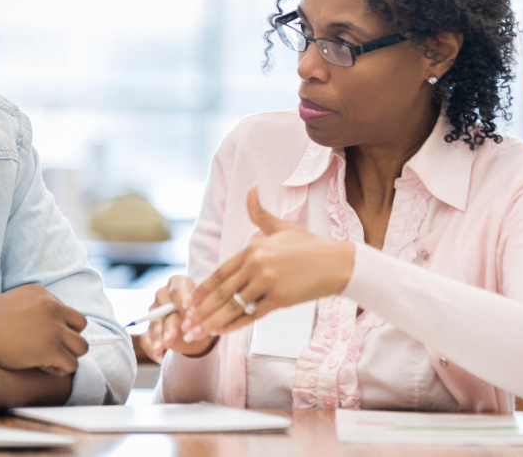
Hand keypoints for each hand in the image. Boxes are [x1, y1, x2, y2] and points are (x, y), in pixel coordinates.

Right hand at [0, 284, 88, 374]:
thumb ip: (4, 300)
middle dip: (68, 339)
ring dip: (67, 356)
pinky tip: (41, 368)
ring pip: (81, 347)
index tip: (42, 338)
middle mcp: (52, 307)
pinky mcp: (51, 348)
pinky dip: (59, 370)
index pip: (66, 312)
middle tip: (50, 350)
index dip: (57, 327)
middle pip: (80, 325)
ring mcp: (54, 328)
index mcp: (40, 293)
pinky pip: (71, 365)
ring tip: (47, 362)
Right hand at [138, 276, 213, 362]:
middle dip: (168, 324)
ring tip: (161, 348)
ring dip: (157, 337)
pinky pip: (146, 337)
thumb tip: (196, 319)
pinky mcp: (150, 328)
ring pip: (154, 323)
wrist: (199, 329)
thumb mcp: (208, 311)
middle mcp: (164, 295)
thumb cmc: (205, 313)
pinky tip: (158, 357)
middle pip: (163, 307)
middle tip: (171, 337)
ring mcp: (155, 312)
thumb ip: (202, 312)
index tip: (190, 315)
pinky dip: (151, 348)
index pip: (177, 290)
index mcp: (179, 284)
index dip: (182, 302)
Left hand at [181, 186, 354, 338]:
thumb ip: (260, 213)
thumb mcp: (281, 226)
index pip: (220, 272)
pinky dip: (235, 325)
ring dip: (213, 321)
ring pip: (234, 306)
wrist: (337, 262)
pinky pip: (252, 315)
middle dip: (201, 310)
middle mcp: (257, 265)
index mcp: (253, 249)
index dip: (203, 289)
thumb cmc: (310, 246)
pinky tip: (222, 332)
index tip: (188, 301)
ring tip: (197, 333)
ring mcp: (268, 283)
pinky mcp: (280, 299)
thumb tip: (250, 189)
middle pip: (223, 292)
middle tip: (185, 323)